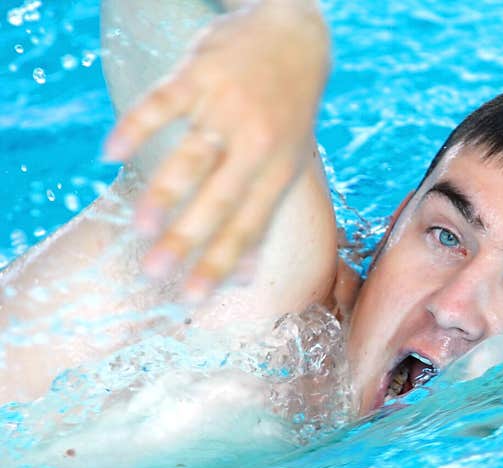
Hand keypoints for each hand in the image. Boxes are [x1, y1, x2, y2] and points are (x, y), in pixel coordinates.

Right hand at [103, 1, 328, 301]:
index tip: (191, 297)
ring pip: (191, 156)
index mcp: (279, 170)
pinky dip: (135, 127)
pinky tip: (110, 152)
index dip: (219, 264)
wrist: (295, 38)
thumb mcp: (289, 164)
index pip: (248, 227)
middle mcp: (257, 142)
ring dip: (163, 193)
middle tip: (154, 272)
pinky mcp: (201, 73)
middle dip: (186, 239)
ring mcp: (228, 107)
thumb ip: (264, 214)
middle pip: (219, 199)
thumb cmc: (288, 116)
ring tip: (138, 227)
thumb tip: (245, 277)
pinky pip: (162, 103)